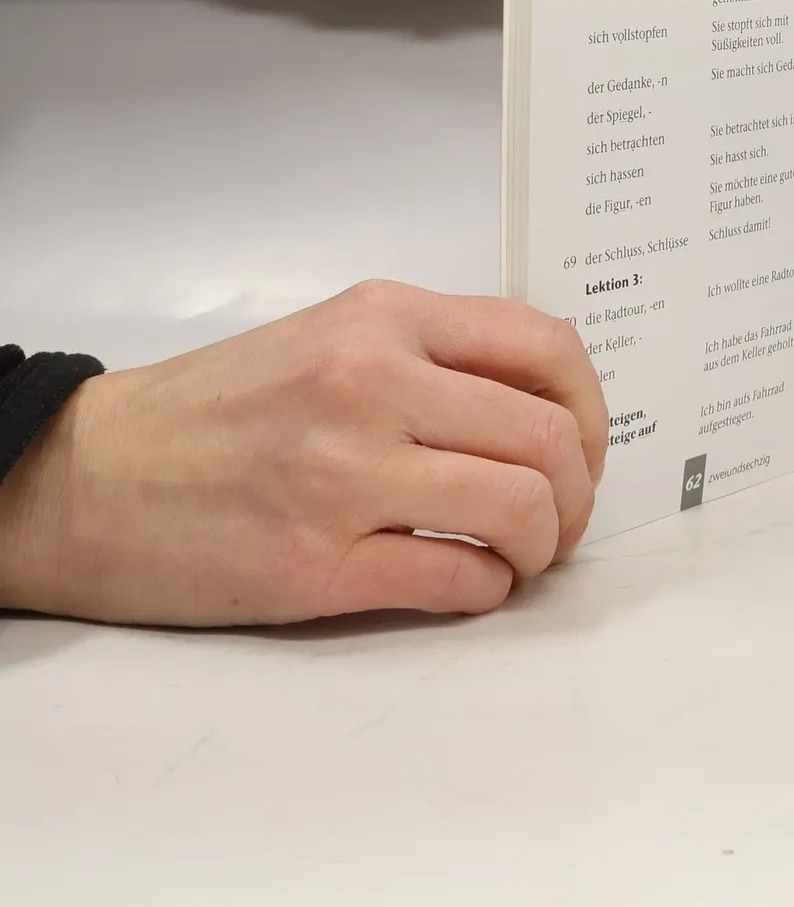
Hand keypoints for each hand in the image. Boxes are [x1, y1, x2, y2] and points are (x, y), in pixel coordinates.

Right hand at [0, 280, 607, 625]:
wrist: (86, 477)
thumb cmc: (218, 409)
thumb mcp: (334, 336)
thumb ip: (437, 355)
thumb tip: (547, 403)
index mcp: (385, 318)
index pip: (548, 349)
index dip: (594, 408)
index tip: (586, 447)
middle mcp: (371, 384)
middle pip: (549, 437)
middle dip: (580, 491)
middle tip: (562, 516)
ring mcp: (344, 476)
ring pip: (520, 508)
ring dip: (544, 545)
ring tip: (522, 555)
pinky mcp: (314, 566)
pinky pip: (455, 580)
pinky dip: (487, 589)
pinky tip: (470, 582)